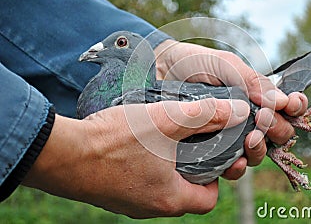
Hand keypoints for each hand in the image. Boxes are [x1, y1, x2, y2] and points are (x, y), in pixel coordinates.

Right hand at [22, 98, 248, 217]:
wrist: (62, 154)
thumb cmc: (114, 140)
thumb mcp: (166, 120)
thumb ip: (205, 115)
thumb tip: (238, 111)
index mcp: (169, 198)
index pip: (208, 198)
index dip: (215, 176)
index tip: (210, 153)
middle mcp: (150, 207)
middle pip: (185, 193)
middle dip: (192, 168)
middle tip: (188, 141)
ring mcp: (129, 203)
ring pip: (161, 187)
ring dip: (167, 166)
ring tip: (163, 139)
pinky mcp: (113, 194)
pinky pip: (139, 183)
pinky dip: (145, 166)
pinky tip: (138, 146)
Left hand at [155, 40, 307, 178]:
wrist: (161, 72)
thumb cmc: (196, 63)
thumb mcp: (227, 65)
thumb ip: (253, 81)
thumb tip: (282, 101)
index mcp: (257, 95)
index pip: (289, 106)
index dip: (297, 107)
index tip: (292, 105)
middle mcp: (248, 117)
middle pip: (279, 133)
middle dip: (277, 129)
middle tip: (262, 120)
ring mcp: (231, 135)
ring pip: (259, 152)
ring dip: (260, 149)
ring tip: (250, 140)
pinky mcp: (213, 150)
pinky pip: (233, 166)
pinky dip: (239, 166)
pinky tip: (236, 161)